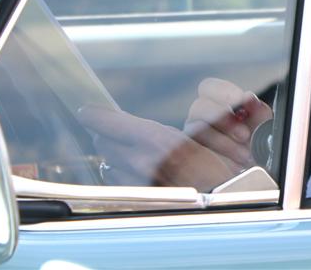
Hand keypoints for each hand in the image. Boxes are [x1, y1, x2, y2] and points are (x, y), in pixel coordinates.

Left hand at [78, 105, 234, 190]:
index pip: (107, 123)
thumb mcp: (188, 138)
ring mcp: (135, 183)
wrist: (223, 200)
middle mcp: (139, 162)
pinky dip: (120, 175)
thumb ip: (153, 134)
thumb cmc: (215, 167)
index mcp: (154, 140)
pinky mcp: (135, 198)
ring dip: (114, 155)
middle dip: (108, 134)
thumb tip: (123, 127)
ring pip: (108, 162)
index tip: (87, 111)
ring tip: (129, 152)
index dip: (95, 116)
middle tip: (117, 131)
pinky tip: (133, 172)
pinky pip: (117, 182)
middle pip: (104, 141)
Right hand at [184, 78, 272, 172]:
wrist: (256, 174)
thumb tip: (249, 97)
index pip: (208, 87)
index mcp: (219, 103)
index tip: (243, 100)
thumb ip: (257, 110)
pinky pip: (192, 153)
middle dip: (224, 119)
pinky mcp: (189, 158)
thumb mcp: (263, 127)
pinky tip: (233, 165)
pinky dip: (215, 158)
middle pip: (199, 107)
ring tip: (244, 155)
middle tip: (244, 135)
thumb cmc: (258, 146)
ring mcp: (193, 137)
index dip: (224, 92)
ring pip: (196, 131)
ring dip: (224, 143)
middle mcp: (202, 117)